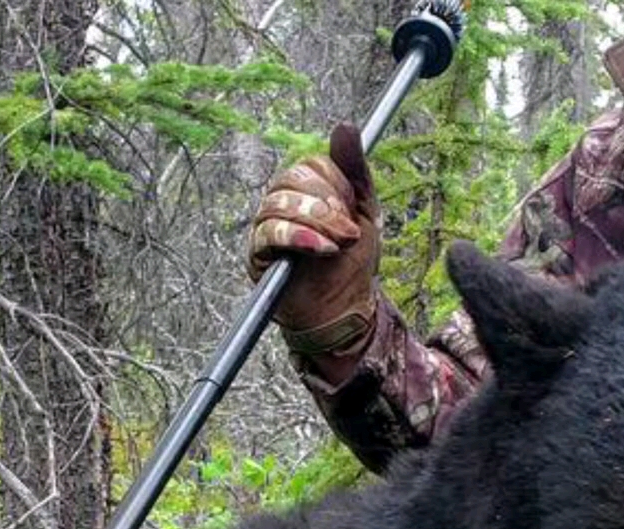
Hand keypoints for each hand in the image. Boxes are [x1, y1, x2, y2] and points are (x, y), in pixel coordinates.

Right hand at [247, 123, 379, 356]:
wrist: (345, 308)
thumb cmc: (352, 262)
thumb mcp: (365, 211)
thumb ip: (355, 171)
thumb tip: (345, 126)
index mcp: (307, 189)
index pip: (311, 164)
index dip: (336, 183)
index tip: (354, 208)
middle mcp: (282, 202)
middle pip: (292, 180)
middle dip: (328, 204)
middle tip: (350, 231)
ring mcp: (267, 226)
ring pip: (279, 204)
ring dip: (317, 223)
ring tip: (340, 244)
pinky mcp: (258, 254)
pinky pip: (269, 233)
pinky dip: (298, 237)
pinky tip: (320, 249)